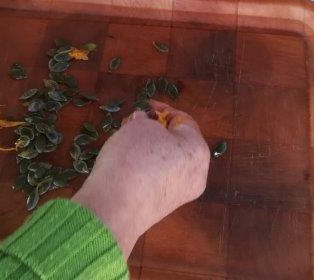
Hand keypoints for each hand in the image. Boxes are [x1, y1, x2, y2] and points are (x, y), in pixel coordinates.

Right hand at [72, 100, 209, 255]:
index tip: (145, 105)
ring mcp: (183, 193)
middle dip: (156, 130)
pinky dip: (148, 168)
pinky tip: (128, 164)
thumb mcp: (139, 125)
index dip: (163, 110)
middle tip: (134, 124)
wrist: (115, 207)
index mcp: (198, 150)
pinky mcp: (165, 207)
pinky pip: (160, 178)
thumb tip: (146, 123)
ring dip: (151, 148)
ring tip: (127, 141)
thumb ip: (146, 120)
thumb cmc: (133, 157)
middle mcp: (198, 173)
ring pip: (169, 161)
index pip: (184, 121)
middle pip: (179, 142)